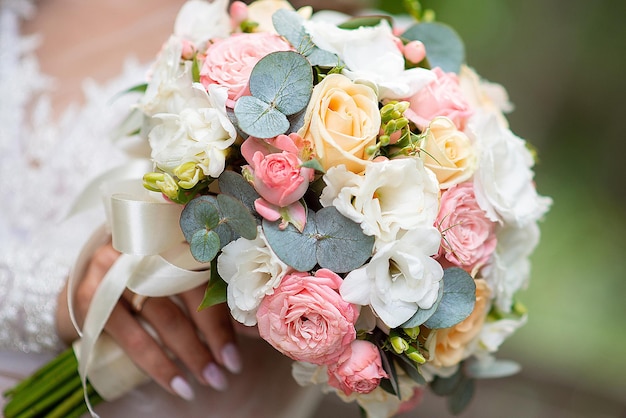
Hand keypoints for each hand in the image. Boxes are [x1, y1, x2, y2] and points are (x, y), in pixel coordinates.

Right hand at [55, 242, 241, 399]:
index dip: (228, 308)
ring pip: (165, 316)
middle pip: (190, 291)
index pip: (210, 271)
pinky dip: (158, 364)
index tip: (244, 343)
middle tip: (230, 368)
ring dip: (191, 353)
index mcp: (172, 233)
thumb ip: (213, 295)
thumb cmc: (144, 278)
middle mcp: (145, 244)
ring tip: (211, 379)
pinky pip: (132, 336)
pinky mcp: (93, 294)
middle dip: (213, 335)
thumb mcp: (177, 277)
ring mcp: (116, 268)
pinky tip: (178, 383)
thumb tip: (254, 328)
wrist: (85, 278)